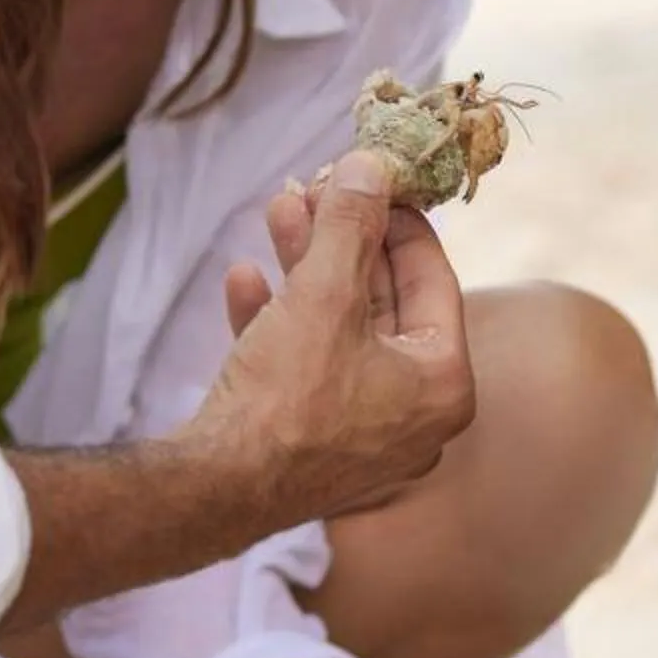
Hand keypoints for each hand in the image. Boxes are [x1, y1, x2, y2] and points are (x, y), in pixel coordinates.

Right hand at [183, 149, 475, 524]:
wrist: (216, 492)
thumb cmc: (287, 397)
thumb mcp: (323, 293)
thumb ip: (351, 223)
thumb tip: (372, 165)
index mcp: (442, 384)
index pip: (433, 279)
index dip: (398, 219)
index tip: (372, 179)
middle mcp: (414, 417)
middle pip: (381, 303)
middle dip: (341, 239)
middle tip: (313, 189)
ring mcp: (363, 437)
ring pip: (339, 331)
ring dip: (305, 270)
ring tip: (276, 212)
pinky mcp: (312, 448)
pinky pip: (306, 371)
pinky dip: (279, 323)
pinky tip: (242, 281)